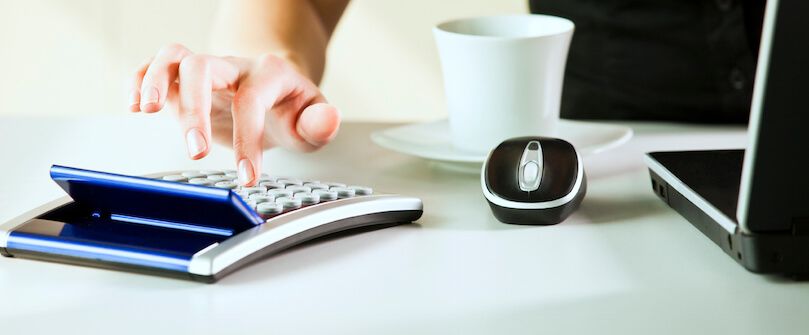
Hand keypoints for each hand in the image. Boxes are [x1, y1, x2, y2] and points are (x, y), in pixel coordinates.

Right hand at [128, 43, 340, 185]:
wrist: (274, 89)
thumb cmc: (290, 107)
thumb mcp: (312, 118)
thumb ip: (320, 124)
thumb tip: (329, 120)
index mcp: (268, 75)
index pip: (251, 101)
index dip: (249, 139)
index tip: (249, 176)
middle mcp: (232, 67)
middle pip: (204, 68)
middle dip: (195, 109)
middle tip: (197, 153)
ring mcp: (205, 70)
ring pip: (173, 56)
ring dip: (155, 79)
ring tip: (145, 110)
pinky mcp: (182, 80)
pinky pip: (153, 65)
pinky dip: (138, 80)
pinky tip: (133, 106)